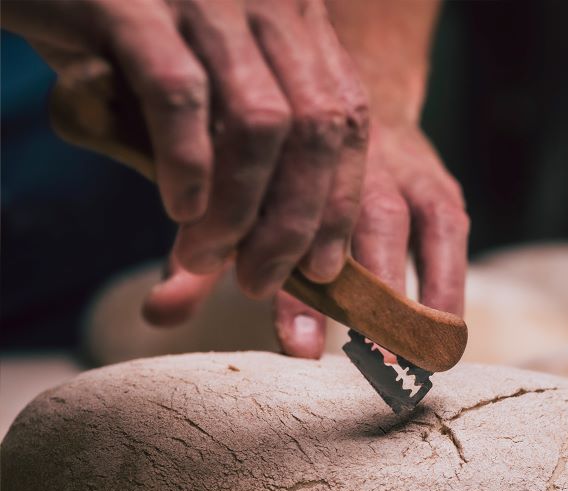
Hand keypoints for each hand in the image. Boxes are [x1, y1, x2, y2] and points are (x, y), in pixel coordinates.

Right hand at [5, 0, 368, 298]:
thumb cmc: (122, 53)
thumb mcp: (195, 108)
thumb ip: (219, 181)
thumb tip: (216, 289)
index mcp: (299, 25)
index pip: (350, 120)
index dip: (342, 203)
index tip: (324, 272)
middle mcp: (268, 5)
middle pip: (318, 129)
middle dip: (296, 223)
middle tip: (259, 283)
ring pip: (259, 122)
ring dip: (238, 209)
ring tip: (205, 258)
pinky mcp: (133, 2)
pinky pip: (181, 95)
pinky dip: (188, 164)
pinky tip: (180, 207)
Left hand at [143, 121, 468, 359]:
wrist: (343, 97)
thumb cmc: (275, 170)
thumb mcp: (231, 200)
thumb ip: (199, 257)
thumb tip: (156, 314)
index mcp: (284, 152)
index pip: (282, 211)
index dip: (283, 273)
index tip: (283, 332)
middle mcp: (343, 152)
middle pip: (336, 219)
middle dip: (341, 291)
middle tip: (338, 355)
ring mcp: (395, 166)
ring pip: (394, 222)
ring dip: (396, 291)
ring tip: (400, 360)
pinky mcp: (435, 186)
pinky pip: (445, 232)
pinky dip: (446, 283)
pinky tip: (442, 336)